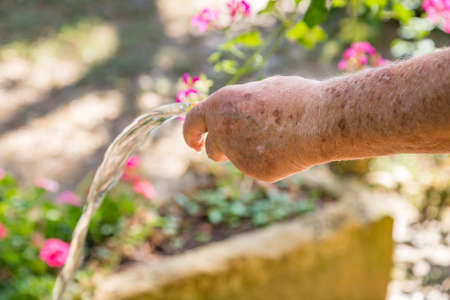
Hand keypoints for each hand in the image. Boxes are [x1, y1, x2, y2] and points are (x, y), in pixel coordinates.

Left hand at [183, 76, 330, 181]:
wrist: (321, 120)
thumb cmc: (296, 98)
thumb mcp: (262, 91)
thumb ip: (241, 106)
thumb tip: (236, 114)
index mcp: (221, 104)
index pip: (192, 122)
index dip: (191, 133)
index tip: (196, 143)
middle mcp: (223, 129)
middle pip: (212, 148)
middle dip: (220, 149)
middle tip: (235, 146)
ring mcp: (237, 153)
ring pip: (235, 159)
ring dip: (246, 153)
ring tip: (276, 139)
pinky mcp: (254, 171)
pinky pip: (256, 167)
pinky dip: (268, 161)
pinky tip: (287, 150)